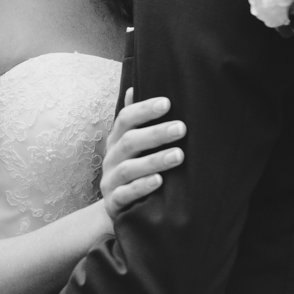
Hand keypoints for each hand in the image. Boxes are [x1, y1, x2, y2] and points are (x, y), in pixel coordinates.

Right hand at [101, 89, 183, 220]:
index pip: (125, 119)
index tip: (167, 103)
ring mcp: (111, 180)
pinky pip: (126, 194)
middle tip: (181, 128)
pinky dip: (142, 187)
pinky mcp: (114, 202)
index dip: (144, 110)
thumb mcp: (131, 144)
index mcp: (117, 140)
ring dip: (154, 160)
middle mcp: (111, 158)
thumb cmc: (132, 168)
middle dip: (156, 134)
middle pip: (129, 142)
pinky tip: (159, 181)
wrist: (117, 207)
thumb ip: (134, 120)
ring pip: (129, 168)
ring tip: (179, 155)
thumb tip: (134, 87)